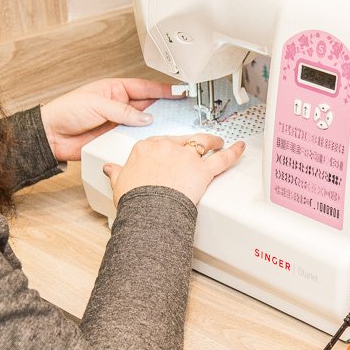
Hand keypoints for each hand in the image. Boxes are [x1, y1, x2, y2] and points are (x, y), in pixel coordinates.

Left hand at [40, 78, 181, 160]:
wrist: (50, 136)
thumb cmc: (66, 112)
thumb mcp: (97, 105)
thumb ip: (123, 111)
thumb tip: (146, 118)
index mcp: (115, 90)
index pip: (146, 88)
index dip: (164, 89)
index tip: (181, 91)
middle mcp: (120, 106)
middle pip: (149, 107)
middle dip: (166, 109)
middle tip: (183, 112)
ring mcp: (119, 124)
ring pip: (144, 125)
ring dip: (155, 128)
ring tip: (172, 129)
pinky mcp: (115, 140)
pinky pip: (134, 141)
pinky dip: (143, 142)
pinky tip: (153, 144)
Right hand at [103, 134, 245, 205]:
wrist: (149, 209)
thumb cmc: (135, 198)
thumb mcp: (120, 182)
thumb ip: (117, 172)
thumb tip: (110, 168)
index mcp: (146, 147)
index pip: (160, 141)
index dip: (168, 147)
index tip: (171, 150)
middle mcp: (167, 147)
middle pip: (182, 139)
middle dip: (190, 142)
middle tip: (197, 145)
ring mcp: (186, 157)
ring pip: (202, 143)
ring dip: (212, 141)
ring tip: (218, 142)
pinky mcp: (202, 170)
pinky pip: (222, 159)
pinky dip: (233, 152)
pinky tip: (240, 147)